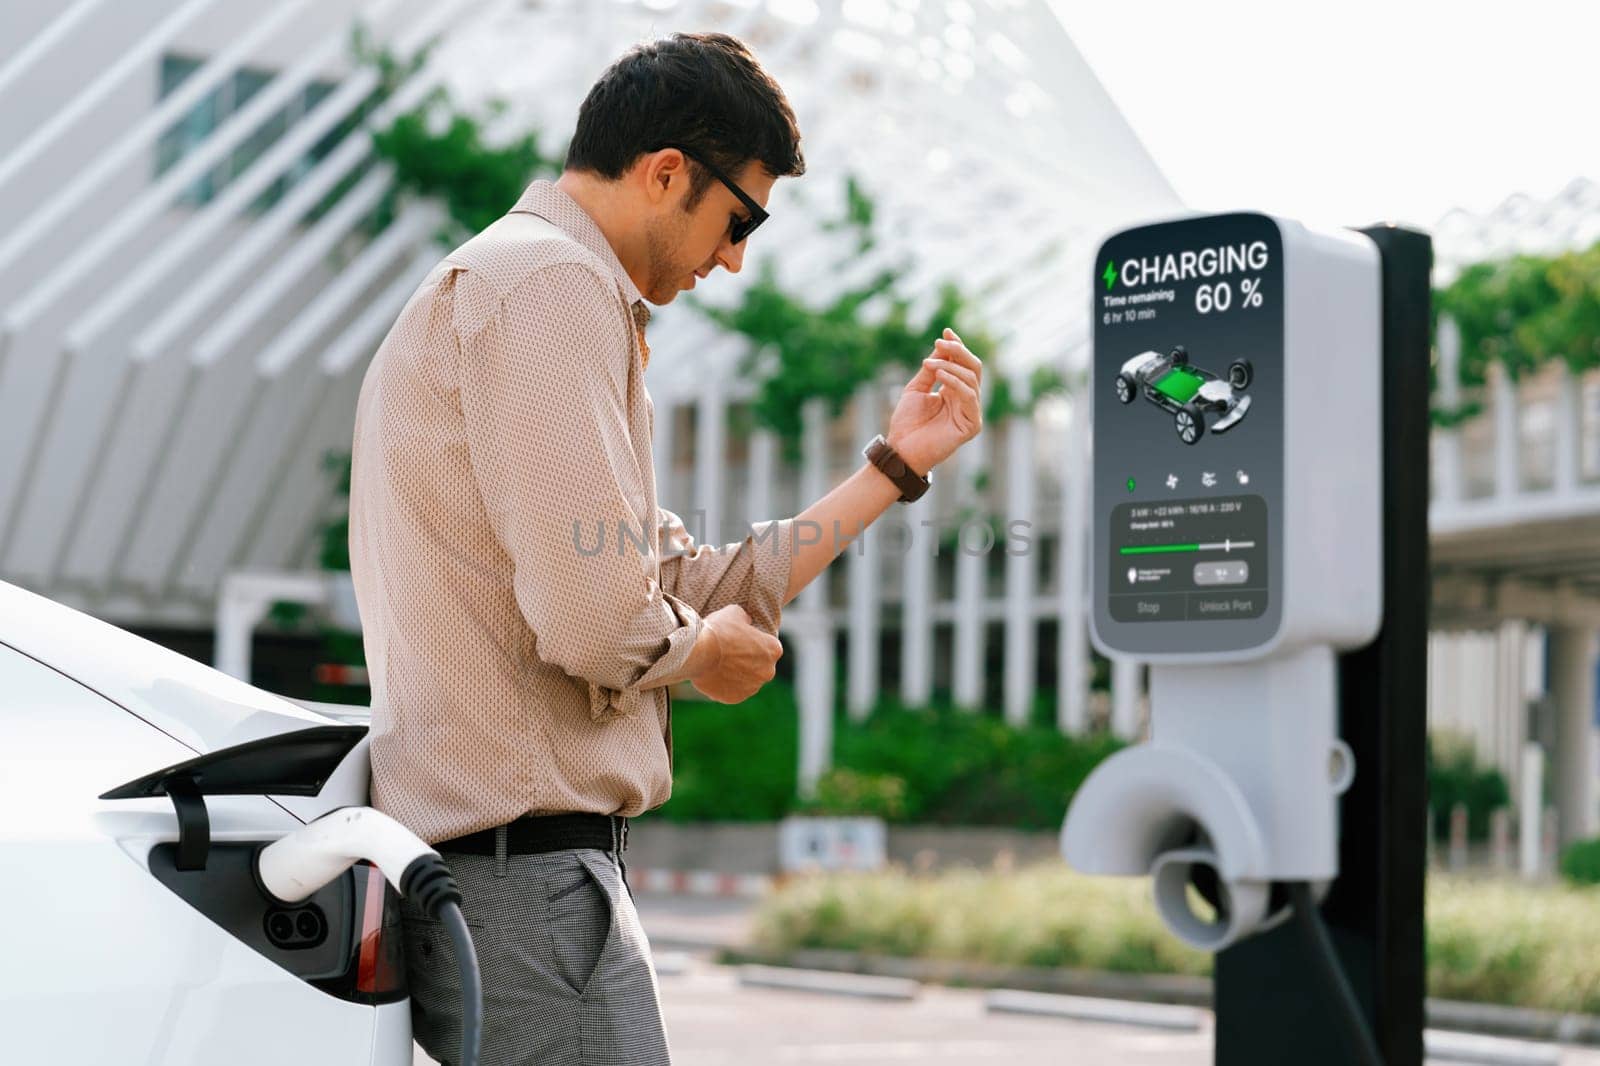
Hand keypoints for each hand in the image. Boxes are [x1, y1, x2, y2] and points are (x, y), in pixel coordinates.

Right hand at [692, 604, 783, 702]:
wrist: (698, 651)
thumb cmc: (718, 630)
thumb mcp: (735, 612)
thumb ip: (746, 619)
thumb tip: (746, 622)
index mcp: (773, 650)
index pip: (768, 646)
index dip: (754, 641)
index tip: (740, 639)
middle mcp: (768, 672)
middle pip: (759, 665)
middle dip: (747, 660)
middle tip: (728, 652)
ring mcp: (752, 688)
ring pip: (746, 680)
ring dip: (737, 674)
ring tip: (719, 663)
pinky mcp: (735, 698)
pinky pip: (732, 691)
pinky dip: (725, 685)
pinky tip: (714, 674)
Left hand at [886, 328, 983, 475]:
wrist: (901, 449)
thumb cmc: (907, 423)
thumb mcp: (917, 388)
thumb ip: (932, 368)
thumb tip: (943, 345)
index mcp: (954, 391)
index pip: (963, 364)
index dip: (957, 346)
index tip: (945, 330)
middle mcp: (966, 400)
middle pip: (973, 367)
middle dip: (958, 351)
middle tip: (940, 341)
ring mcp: (971, 412)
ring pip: (972, 378)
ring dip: (950, 366)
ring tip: (929, 364)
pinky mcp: (972, 425)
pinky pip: (970, 396)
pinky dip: (955, 382)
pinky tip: (940, 374)